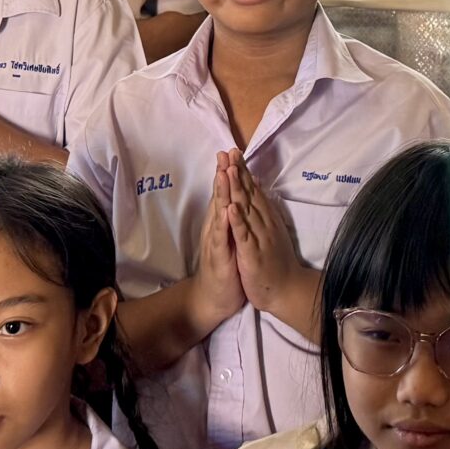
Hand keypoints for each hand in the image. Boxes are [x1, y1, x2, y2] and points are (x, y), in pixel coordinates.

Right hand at [188, 153, 247, 331]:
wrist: (214, 297)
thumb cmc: (225, 266)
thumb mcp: (230, 237)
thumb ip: (232, 216)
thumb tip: (236, 195)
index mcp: (222, 222)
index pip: (226, 193)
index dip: (229, 172)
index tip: (233, 150)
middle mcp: (216, 228)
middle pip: (220, 196)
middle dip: (223, 174)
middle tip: (225, 153)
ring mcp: (215, 241)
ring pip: (218, 213)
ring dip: (221, 193)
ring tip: (224, 173)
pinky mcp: (218, 257)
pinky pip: (220, 239)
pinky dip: (223, 225)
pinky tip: (225, 212)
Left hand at [224, 154, 312, 321]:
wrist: (286, 291)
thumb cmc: (275, 262)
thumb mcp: (270, 232)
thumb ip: (264, 210)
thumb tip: (259, 189)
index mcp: (266, 218)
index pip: (253, 190)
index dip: (242, 171)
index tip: (233, 152)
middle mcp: (264, 223)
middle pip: (249, 194)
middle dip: (238, 172)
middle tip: (230, 151)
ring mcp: (259, 237)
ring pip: (246, 210)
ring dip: (237, 190)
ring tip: (228, 170)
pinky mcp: (252, 254)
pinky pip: (244, 236)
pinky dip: (237, 222)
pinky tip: (230, 208)